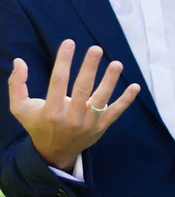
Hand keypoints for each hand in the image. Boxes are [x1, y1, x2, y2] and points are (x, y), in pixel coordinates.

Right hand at [8, 40, 139, 171]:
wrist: (54, 154)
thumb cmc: (38, 125)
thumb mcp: (21, 109)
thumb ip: (17, 85)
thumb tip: (19, 61)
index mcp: (51, 111)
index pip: (58, 82)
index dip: (63, 61)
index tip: (69, 42)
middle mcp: (70, 117)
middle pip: (82, 89)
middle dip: (89, 68)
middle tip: (96, 49)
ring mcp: (88, 123)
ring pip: (101, 100)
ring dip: (110, 81)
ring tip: (117, 64)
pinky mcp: (101, 127)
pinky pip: (115, 112)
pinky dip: (126, 100)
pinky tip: (135, 86)